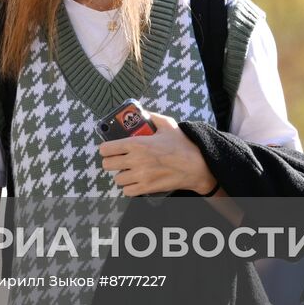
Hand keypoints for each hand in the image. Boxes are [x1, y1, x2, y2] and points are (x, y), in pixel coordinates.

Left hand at [99, 113, 213, 195]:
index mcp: (136, 143)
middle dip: (111, 162)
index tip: (109, 149)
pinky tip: (136, 181)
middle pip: (107, 165)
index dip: (105, 149)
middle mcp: (135, 160)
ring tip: (129, 171)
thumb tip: (143, 112)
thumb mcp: (168, 125)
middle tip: (118, 160)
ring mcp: (140, 176)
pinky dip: (129, 188)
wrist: (197, 166)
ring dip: (122, 175)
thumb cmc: (183, 145)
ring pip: (117, 179)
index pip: (106, 148)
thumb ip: (152, 117)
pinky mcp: (147, 188)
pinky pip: (127, 192)